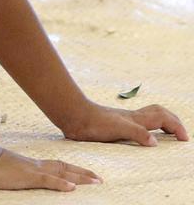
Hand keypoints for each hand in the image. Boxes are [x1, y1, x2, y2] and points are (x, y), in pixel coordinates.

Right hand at [0, 148, 100, 191]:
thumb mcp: (6, 174)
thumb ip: (13, 177)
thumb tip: (13, 180)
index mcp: (32, 166)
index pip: (58, 166)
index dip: (73, 170)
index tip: (88, 174)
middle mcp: (36, 166)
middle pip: (65, 168)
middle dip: (83, 174)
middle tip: (100, 179)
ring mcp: (33, 171)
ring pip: (62, 173)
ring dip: (80, 178)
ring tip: (96, 183)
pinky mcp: (27, 178)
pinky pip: (48, 181)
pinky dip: (61, 184)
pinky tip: (72, 188)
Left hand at [60, 101, 189, 145]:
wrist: (72, 115)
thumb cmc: (92, 122)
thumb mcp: (117, 129)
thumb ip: (137, 133)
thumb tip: (155, 143)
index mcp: (136, 119)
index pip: (163, 119)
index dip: (176, 127)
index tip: (184, 140)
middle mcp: (131, 117)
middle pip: (158, 112)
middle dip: (172, 120)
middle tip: (180, 133)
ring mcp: (122, 119)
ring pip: (147, 115)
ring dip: (161, 121)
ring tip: (166, 132)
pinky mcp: (114, 123)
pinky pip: (136, 122)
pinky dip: (145, 126)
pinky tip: (140, 134)